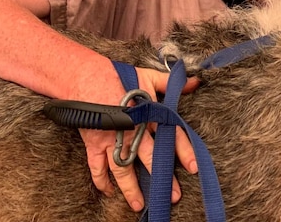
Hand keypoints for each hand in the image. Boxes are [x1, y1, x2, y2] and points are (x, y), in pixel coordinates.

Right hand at [80, 68, 199, 211]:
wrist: (85, 76)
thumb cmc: (119, 76)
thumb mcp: (148, 77)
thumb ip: (171, 83)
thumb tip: (196, 81)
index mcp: (148, 115)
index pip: (170, 135)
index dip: (183, 150)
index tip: (193, 167)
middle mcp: (131, 130)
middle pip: (149, 158)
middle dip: (161, 178)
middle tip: (172, 196)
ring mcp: (111, 139)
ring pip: (122, 169)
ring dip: (131, 189)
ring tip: (139, 204)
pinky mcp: (94, 144)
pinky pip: (97, 167)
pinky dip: (101, 181)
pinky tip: (108, 192)